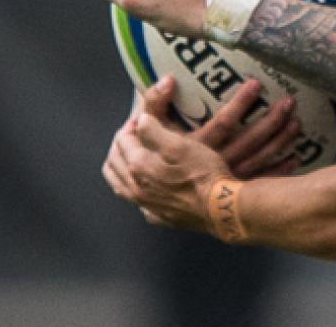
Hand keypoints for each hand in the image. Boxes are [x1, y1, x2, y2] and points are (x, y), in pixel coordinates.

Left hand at [102, 110, 230, 232]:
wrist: (221, 207)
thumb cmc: (202, 173)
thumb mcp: (179, 143)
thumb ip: (153, 130)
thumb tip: (140, 121)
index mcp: (138, 166)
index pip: (122, 140)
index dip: (131, 125)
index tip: (144, 118)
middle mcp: (136, 188)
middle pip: (114, 162)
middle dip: (121, 144)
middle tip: (135, 134)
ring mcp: (146, 205)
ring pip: (119, 185)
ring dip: (120, 167)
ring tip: (132, 157)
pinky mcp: (159, 217)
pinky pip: (137, 202)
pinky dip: (134, 189)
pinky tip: (145, 186)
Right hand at [136, 75, 301, 177]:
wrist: (151, 190)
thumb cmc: (151, 154)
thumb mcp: (148, 126)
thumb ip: (154, 101)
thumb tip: (168, 79)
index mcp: (195, 147)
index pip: (222, 123)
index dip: (240, 104)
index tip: (256, 85)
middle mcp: (212, 165)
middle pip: (248, 143)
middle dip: (270, 122)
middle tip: (289, 103)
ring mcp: (223, 181)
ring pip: (257, 161)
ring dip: (279, 143)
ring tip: (296, 123)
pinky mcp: (229, 192)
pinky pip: (259, 182)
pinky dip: (278, 172)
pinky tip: (295, 159)